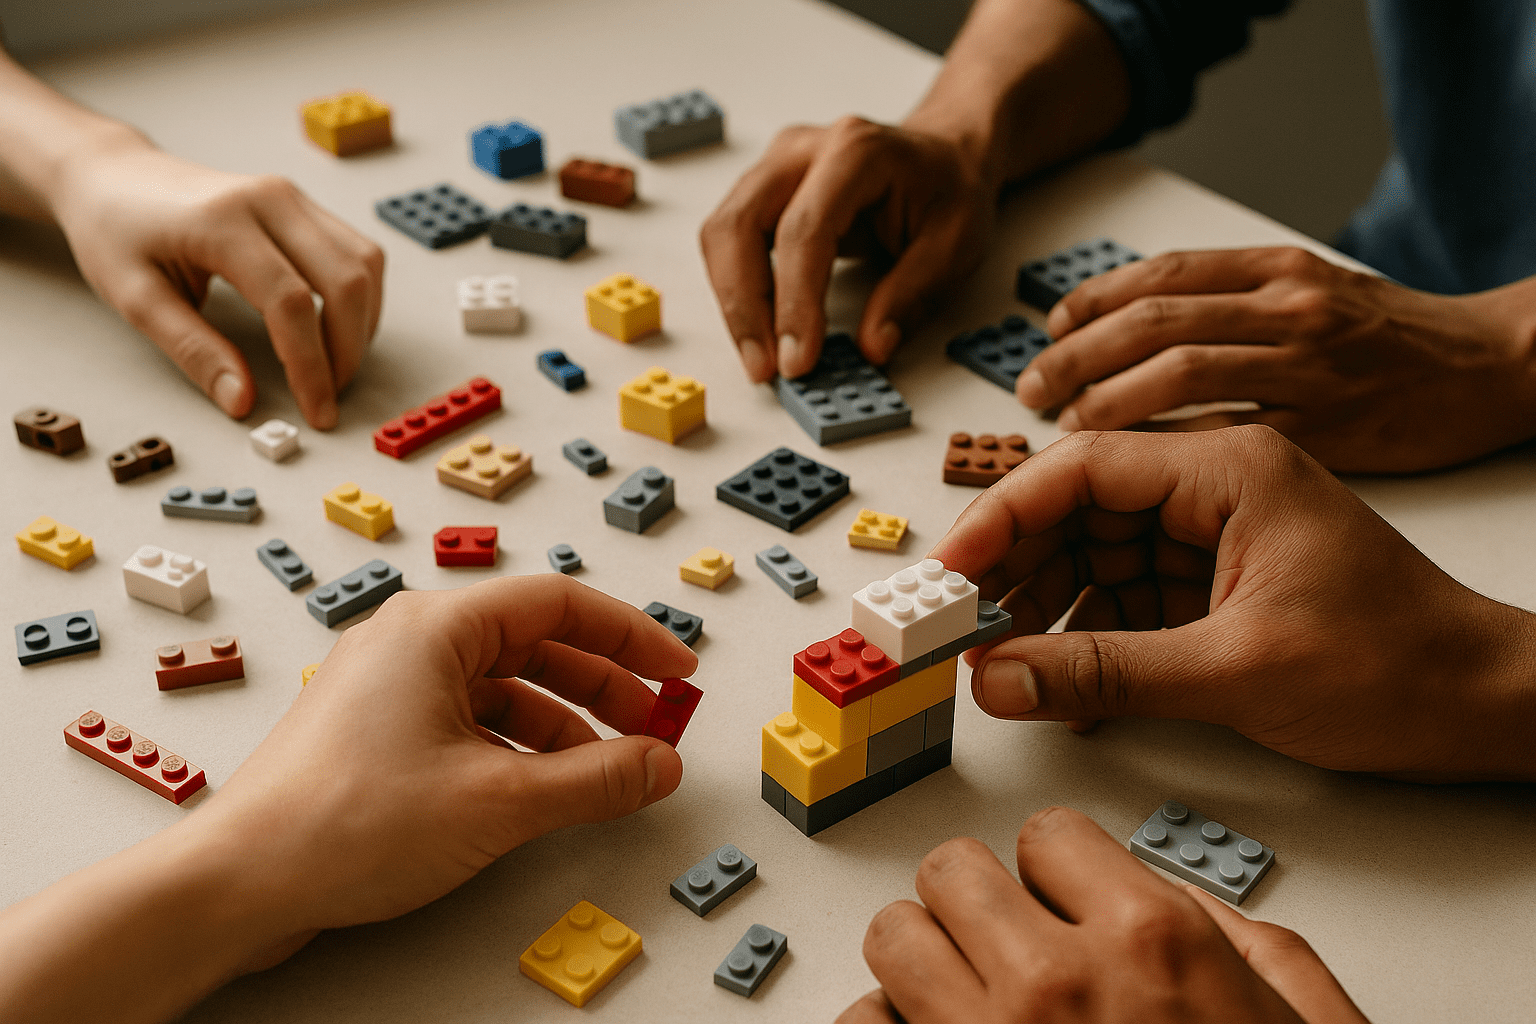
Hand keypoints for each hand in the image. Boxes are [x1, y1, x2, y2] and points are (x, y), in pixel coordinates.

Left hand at [0, 575, 695, 1022]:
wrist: (240, 882)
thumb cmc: (342, 823)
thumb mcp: (498, 800)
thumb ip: (595, 780)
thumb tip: (657, 764)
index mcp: (435, 627)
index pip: (559, 604)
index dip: (631, 636)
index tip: (677, 669)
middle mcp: (410, 642)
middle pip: (534, 644)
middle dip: (605, 686)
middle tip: (655, 725)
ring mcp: (389, 686)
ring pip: (503, 687)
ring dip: (565, 724)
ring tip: (609, 769)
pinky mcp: (377, 729)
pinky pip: (469, 719)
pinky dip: (518, 746)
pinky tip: (546, 787)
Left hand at [50, 136, 382, 428]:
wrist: (113, 176)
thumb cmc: (116, 228)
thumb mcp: (136, 298)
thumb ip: (194, 350)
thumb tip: (241, 399)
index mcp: (222, 221)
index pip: (291, 300)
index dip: (310, 364)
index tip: (315, 409)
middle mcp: (269, 200)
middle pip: (345, 280)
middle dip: (347, 350)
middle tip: (329, 395)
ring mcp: (292, 199)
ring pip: (365, 264)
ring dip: (362, 324)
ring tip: (335, 365)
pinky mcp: (303, 207)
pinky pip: (358, 252)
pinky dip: (360, 297)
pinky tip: (339, 328)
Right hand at [699, 117, 992, 381]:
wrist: (944, 154)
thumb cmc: (948, 190)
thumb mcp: (955, 244)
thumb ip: (913, 296)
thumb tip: (874, 347)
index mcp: (856, 152)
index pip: (804, 230)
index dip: (794, 301)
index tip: (797, 360)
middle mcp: (803, 150)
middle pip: (739, 224)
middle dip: (743, 305)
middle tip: (764, 367)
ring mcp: (776, 166)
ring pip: (721, 233)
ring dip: (732, 302)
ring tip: (759, 357)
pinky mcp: (763, 190)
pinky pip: (729, 240)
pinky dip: (736, 289)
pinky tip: (758, 327)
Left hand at [839, 807, 1369, 1023]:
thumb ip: (1251, 946)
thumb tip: (1182, 904)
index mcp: (1153, 946)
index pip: (1048, 837)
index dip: (1058, 872)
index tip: (1064, 903)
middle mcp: (1056, 985)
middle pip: (951, 872)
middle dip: (977, 904)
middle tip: (1003, 943)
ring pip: (894, 937)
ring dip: (923, 960)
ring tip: (963, 996)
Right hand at [928, 426, 1535, 780]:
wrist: (1487, 707)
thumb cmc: (1399, 666)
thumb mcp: (1234, 672)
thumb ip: (1103, 673)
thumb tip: (998, 678)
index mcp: (1228, 468)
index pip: (1083, 466)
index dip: (1002, 517)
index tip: (950, 571)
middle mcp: (1217, 485)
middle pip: (1081, 506)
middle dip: (1017, 565)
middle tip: (961, 621)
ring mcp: (1219, 532)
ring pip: (1099, 552)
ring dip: (1048, 604)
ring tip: (1003, 658)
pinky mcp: (1221, 579)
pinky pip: (1130, 592)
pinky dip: (1091, 632)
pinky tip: (1062, 678)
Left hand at [1014, 246, 1535, 472]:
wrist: (1489, 366)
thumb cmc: (1391, 337)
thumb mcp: (1311, 288)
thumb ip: (1231, 299)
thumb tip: (1131, 321)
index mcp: (1278, 271)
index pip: (1161, 275)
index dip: (1091, 301)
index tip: (1051, 328)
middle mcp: (1288, 310)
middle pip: (1153, 323)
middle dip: (1078, 355)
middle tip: (1034, 387)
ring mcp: (1307, 368)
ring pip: (1179, 374)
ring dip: (1107, 400)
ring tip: (1068, 423)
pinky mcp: (1325, 430)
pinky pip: (1223, 436)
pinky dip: (1165, 446)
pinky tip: (1128, 459)